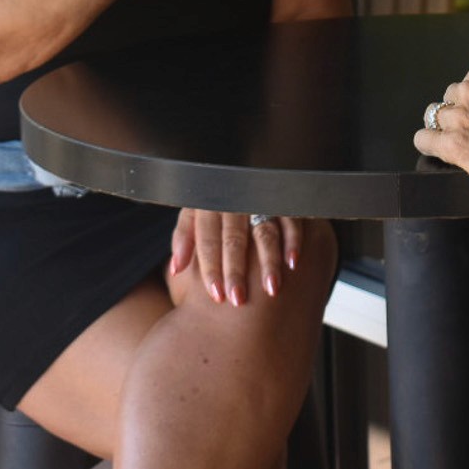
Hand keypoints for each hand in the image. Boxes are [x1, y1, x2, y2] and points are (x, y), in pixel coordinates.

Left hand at [169, 208, 303, 304]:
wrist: (241, 168)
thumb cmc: (215, 200)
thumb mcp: (194, 211)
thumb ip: (185, 237)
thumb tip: (175, 269)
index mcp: (209, 207)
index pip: (208, 240)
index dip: (211, 268)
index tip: (216, 296)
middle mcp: (235, 202)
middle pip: (234, 239)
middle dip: (236, 271)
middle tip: (238, 300)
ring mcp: (260, 199)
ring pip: (264, 232)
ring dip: (268, 261)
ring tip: (271, 289)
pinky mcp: (283, 199)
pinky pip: (290, 219)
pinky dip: (293, 240)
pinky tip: (293, 262)